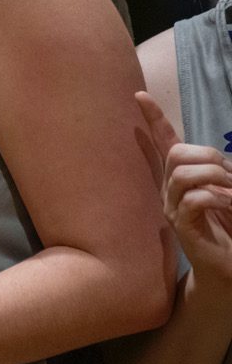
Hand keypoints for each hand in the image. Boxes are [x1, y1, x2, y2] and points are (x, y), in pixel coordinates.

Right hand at [137, 91, 231, 280]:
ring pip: (184, 173)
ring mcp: (173, 208)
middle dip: (209, 157)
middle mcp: (171, 191)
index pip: (164, 142)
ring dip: (218, 178)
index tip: (140, 96)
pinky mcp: (182, 226)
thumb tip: (222, 163)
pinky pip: (195, 198)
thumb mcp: (229, 191)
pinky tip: (228, 207)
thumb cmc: (231, 226)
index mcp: (181, 178)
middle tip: (230, 178)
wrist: (229, 267)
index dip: (153, 118)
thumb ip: (221, 173)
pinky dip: (218, 198)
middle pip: (177, 152)